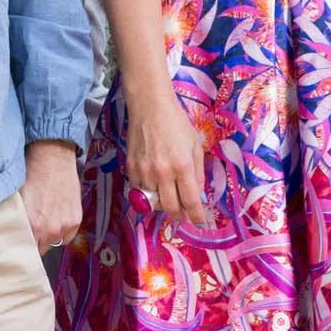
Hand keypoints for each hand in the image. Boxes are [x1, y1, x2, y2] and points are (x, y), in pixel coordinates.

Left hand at [21, 141, 80, 251]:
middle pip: (41, 249)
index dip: (22, 247)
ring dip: (49, 236)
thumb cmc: (31, 173)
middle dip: (36, 242)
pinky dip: (63, 231)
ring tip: (45, 221)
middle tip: (31, 231)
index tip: (20, 245)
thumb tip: (9, 232)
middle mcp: (51, 229)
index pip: (26, 250)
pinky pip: (68, 236)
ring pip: (55, 242)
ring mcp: (66, 225)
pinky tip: (57, 218)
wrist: (52, 157)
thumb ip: (16, 219)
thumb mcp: (17, 198)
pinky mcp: (76, 219)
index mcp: (33, 226)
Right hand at [125, 85, 213, 227]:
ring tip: (169, 198)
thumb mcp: (195, 146)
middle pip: (170, 208)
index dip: (196, 216)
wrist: (150, 107)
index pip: (191, 201)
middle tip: (184, 217)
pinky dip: (148, 194)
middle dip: (179, 216)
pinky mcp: (131, 168)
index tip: (200, 223)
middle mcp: (163, 172)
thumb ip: (198, 173)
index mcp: (182, 166)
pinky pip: (139, 192)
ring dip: (163, 205)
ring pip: (153, 202)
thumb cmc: (177, 123)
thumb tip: (198, 195)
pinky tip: (154, 187)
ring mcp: (144, 171)